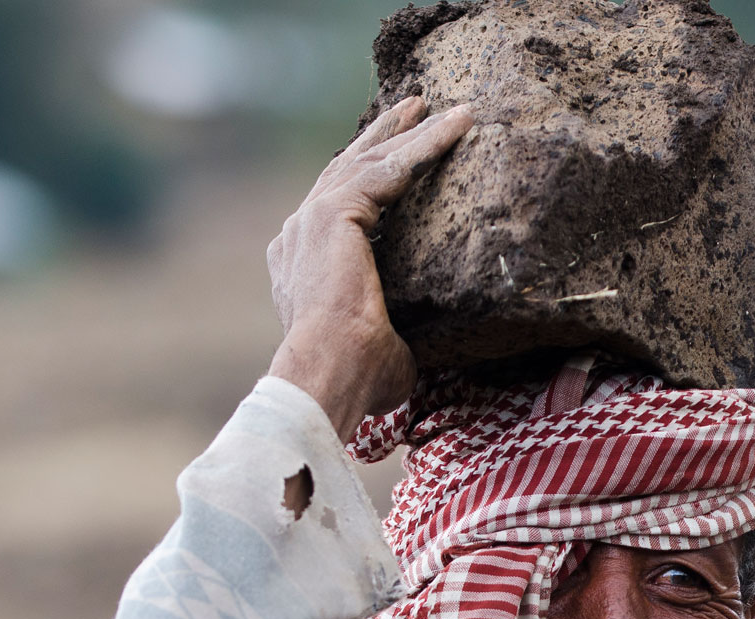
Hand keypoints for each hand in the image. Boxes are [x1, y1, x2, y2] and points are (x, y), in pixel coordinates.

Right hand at [266, 97, 475, 441]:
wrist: (329, 371)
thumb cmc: (356, 378)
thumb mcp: (385, 348)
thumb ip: (396, 333)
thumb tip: (415, 348)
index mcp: (302, 266)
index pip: (339, 209)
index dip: (369, 181)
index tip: (394, 163)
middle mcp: (299, 233)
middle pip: (348, 170)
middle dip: (382, 138)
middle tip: (411, 109)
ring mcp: (311, 219)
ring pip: (369, 162)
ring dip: (407, 132)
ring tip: (434, 104)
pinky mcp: (334, 213)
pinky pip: (389, 169)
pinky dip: (424, 146)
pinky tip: (455, 125)